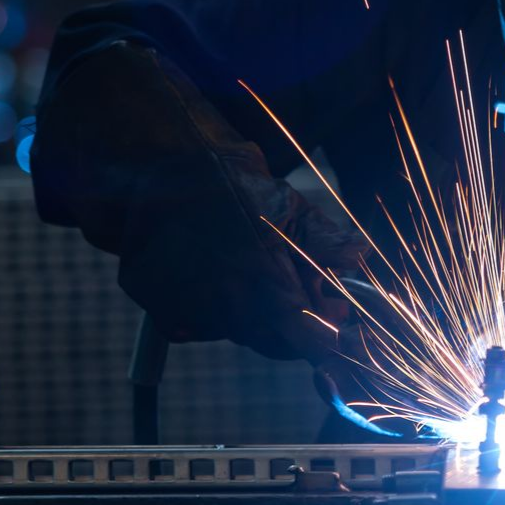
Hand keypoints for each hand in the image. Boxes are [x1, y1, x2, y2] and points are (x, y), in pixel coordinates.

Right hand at [33, 41, 367, 361]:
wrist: (146, 163)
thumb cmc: (222, 178)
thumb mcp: (284, 200)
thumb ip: (325, 240)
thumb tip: (359, 258)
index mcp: (267, 283)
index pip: (311, 341)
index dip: (327, 335)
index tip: (334, 319)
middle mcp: (228, 306)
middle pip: (273, 341)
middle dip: (288, 319)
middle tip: (291, 282)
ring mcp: (189, 310)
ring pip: (233, 329)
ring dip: (245, 309)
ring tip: (238, 258)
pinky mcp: (157, 306)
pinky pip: (193, 321)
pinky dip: (204, 303)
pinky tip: (203, 264)